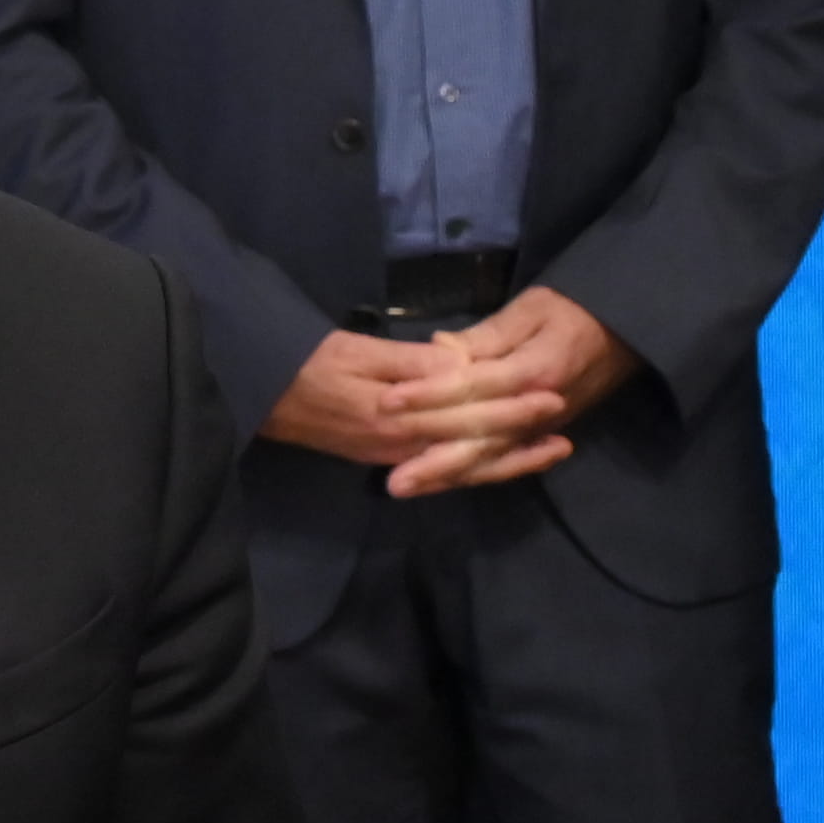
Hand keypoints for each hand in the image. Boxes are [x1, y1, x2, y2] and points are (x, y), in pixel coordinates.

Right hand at [260, 314, 601, 495]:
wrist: (257, 394)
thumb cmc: (304, 363)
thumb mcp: (354, 351)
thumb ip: (410, 364)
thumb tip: (461, 366)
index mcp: (397, 417)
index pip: (468, 414)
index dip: (512, 406)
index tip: (550, 395)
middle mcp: (402, 446)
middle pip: (474, 447)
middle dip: (522, 436)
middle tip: (565, 424)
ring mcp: (395, 458)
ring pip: (465, 468)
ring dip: (510, 460)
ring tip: (552, 450)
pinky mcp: (388, 459)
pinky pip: (444, 471)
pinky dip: (478, 469)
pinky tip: (499, 460)